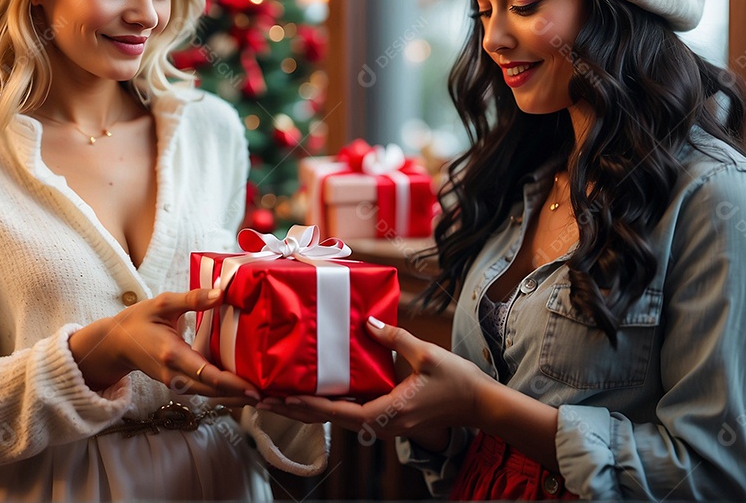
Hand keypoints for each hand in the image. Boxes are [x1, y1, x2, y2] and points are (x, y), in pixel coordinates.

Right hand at [69, 288, 258, 402]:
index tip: (255, 389)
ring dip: (233, 396)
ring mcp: (175, 382)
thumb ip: (192, 299)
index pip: (208, 374)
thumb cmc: (139, 320)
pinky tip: (240, 389)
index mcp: (172, 354)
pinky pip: (203, 391)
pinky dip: (222, 392)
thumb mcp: (162, 303)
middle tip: (269, 395)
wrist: (116, 343)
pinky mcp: (178, 383)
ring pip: (209, 394)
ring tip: (260, 395)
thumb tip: (221, 293)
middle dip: (240, 394)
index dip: (233, 383)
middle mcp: (175, 374)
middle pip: (213, 390)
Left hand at [256, 317, 487, 442]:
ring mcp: (384, 421)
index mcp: (391, 412)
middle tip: (266, 399)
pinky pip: (352, 412)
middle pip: (333, 419)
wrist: (479, 404)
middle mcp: (383, 423)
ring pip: (339, 418)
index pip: (344, 414)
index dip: (313, 407)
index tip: (286, 400)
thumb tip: (369, 322)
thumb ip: (396, 338)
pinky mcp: (386, 415)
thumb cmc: (457, 381)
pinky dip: (329, 404)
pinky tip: (312, 392)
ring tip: (278, 397)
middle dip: (299, 410)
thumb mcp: (428, 355)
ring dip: (309, 409)